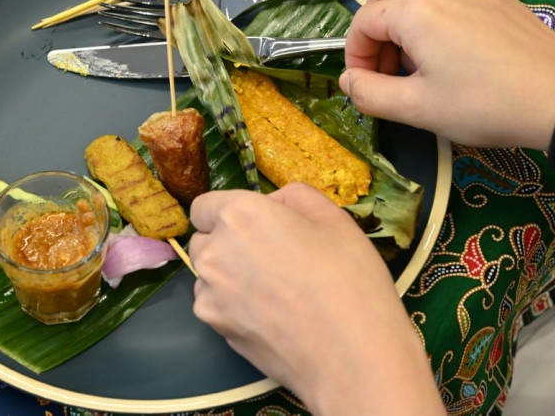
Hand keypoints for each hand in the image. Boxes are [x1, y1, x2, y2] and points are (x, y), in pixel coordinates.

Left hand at [188, 183, 443, 414]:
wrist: (351, 355)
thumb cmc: (349, 279)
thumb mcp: (334, 218)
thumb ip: (294, 198)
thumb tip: (273, 203)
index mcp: (239, 215)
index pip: (203, 207)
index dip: (226, 214)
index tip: (251, 227)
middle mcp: (214, 251)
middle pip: (202, 240)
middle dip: (224, 243)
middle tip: (267, 258)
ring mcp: (210, 294)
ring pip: (206, 275)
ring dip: (226, 276)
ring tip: (270, 291)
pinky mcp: (216, 329)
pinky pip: (214, 307)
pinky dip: (230, 306)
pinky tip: (267, 316)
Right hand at [339, 0, 554, 155]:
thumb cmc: (485, 105)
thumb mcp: (417, 109)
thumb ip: (369, 94)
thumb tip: (347, 81)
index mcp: (416, 11)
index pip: (362, 22)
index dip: (354, 56)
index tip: (364, 86)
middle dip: (373, 32)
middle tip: (384, 71)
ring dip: (400, 25)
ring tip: (415, 67)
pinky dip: (430, 19)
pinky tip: (449, 55)